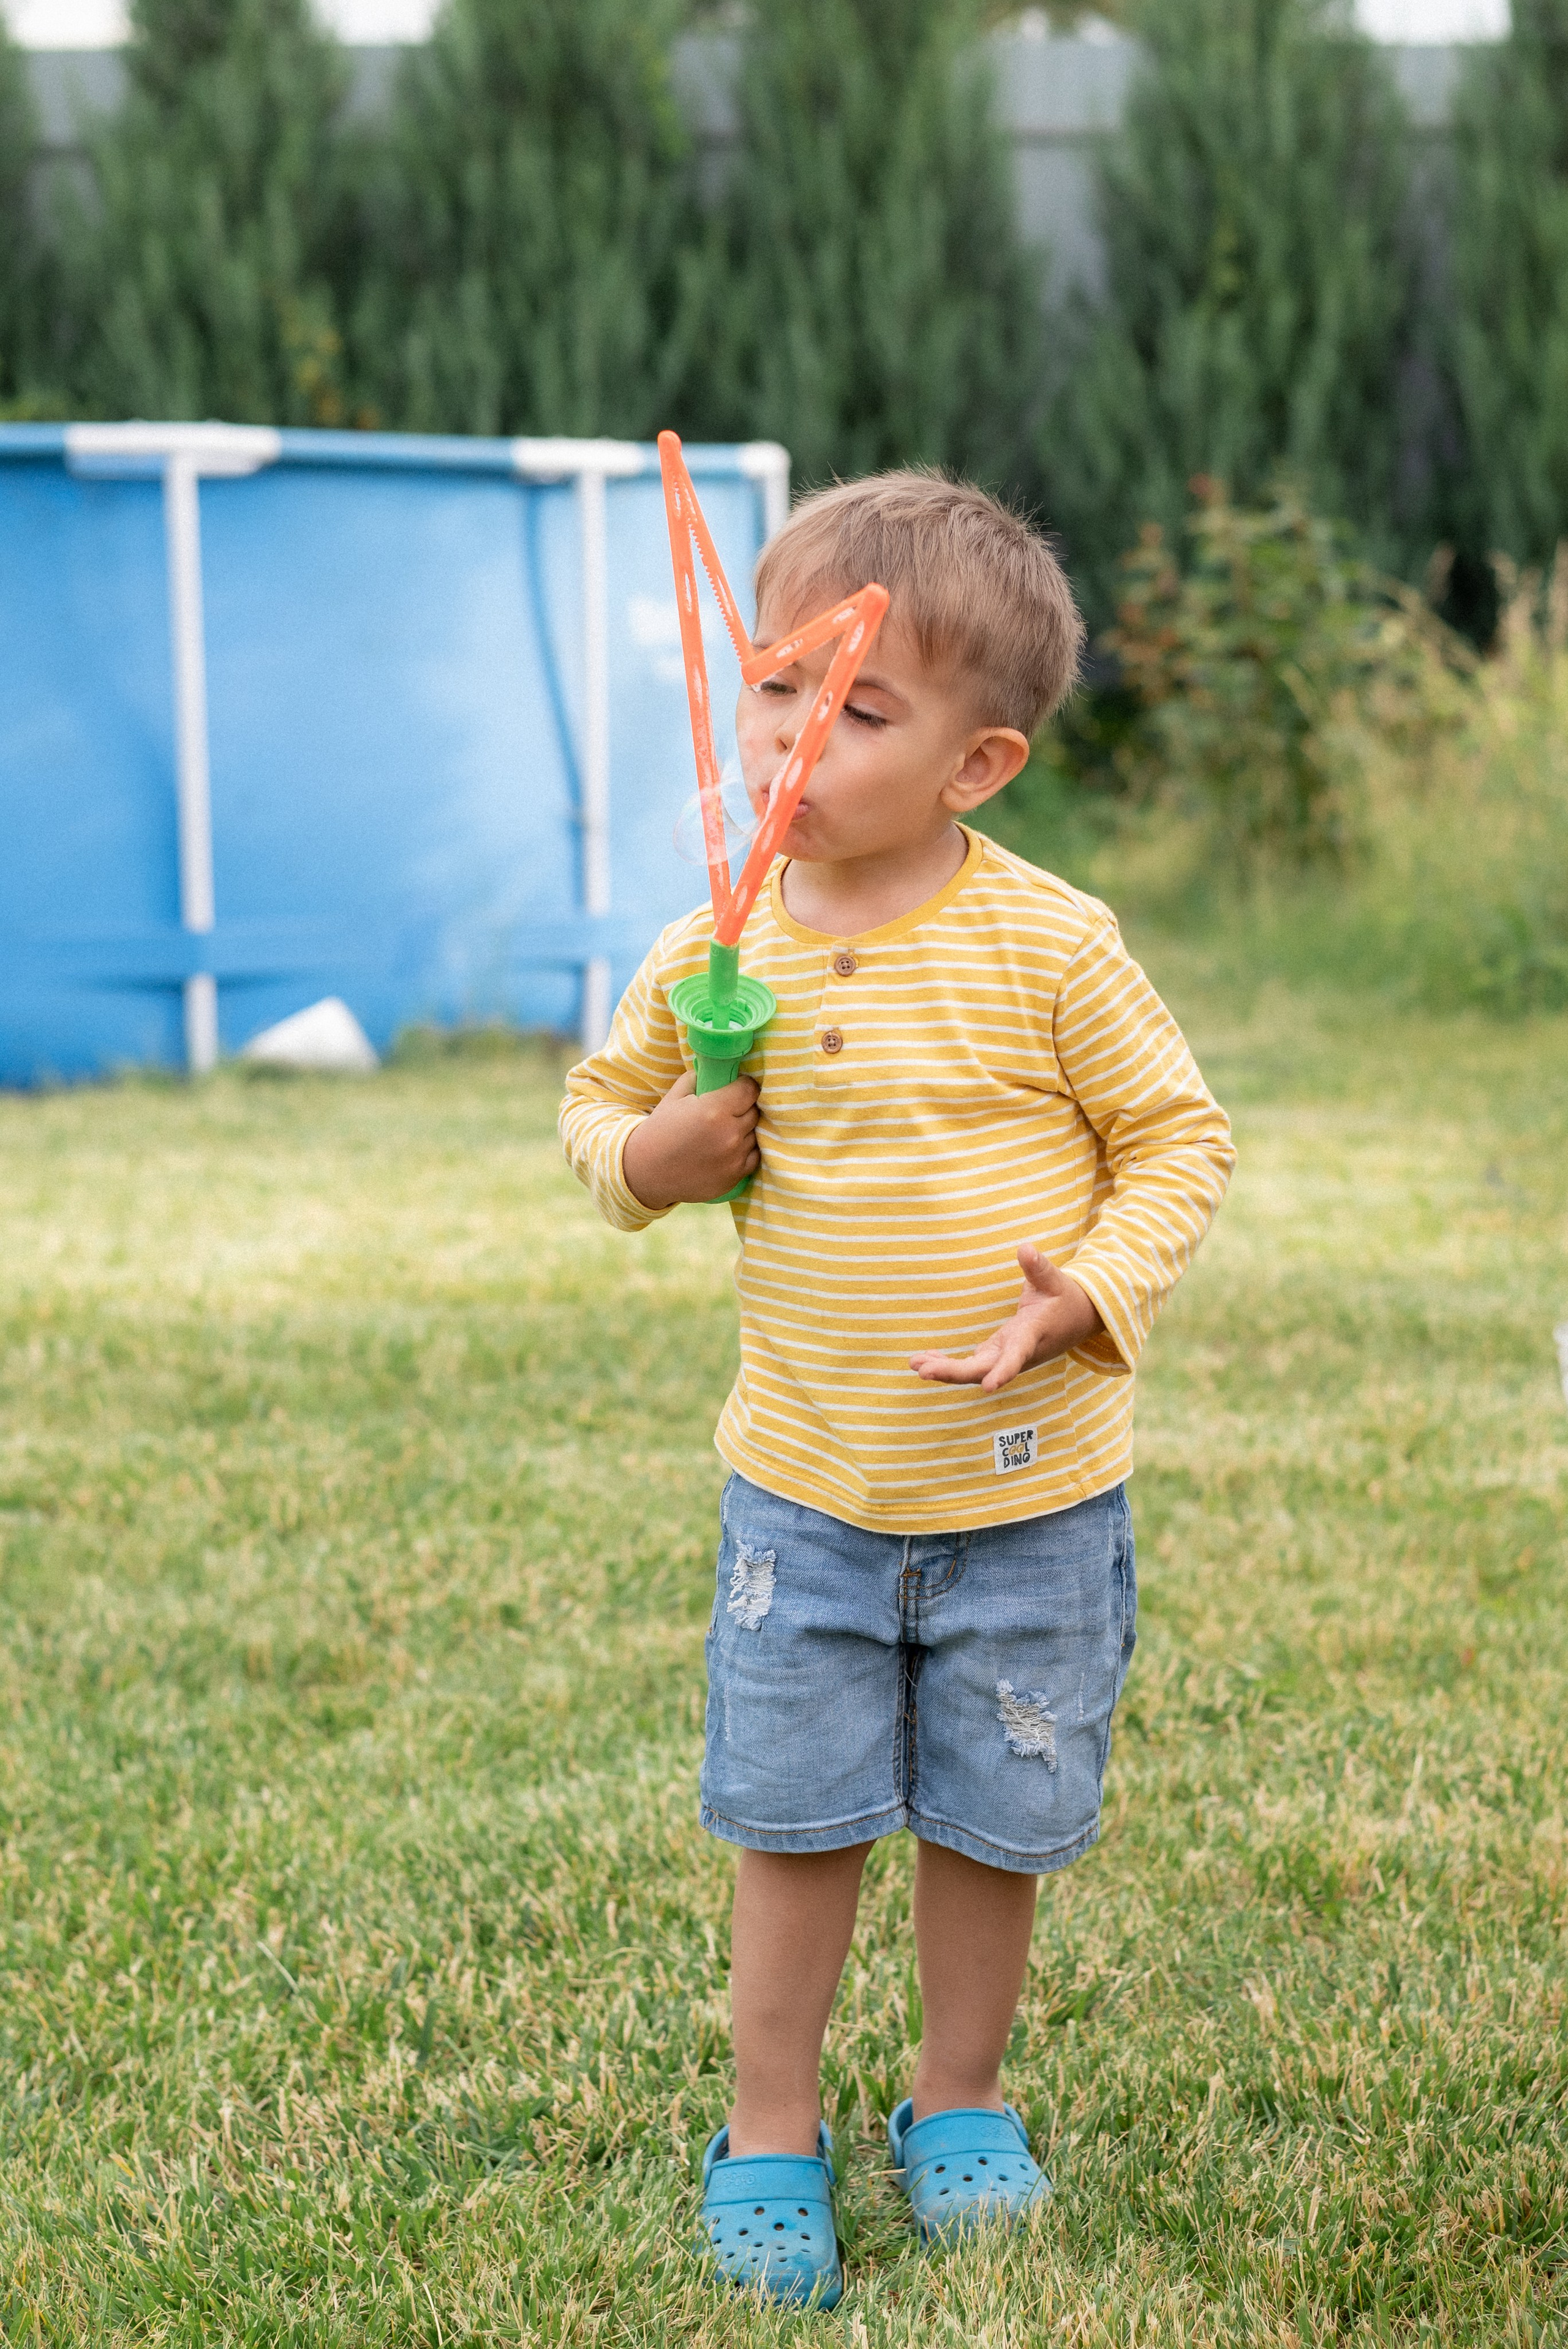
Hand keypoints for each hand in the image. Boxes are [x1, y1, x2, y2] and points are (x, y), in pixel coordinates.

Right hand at [622, 1069, 760, 1207]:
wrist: (646, 1172)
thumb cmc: (659, 1132)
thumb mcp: (674, 1098)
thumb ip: (697, 1078)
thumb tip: (715, 1070)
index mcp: (714, 1109)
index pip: (750, 1090)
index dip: (744, 1086)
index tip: (737, 1088)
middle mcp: (729, 1133)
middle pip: (754, 1111)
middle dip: (743, 1108)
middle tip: (727, 1111)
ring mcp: (734, 1157)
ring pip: (754, 1133)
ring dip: (744, 1129)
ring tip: (724, 1131)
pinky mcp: (736, 1175)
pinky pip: (754, 1155)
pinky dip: (745, 1150)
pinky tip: (728, 1148)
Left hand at [909, 1244, 1102, 1393]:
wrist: (1078, 1320)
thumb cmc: (1065, 1298)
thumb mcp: (1055, 1280)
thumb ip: (1038, 1268)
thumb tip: (1025, 1249)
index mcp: (1032, 1336)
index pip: (1016, 1357)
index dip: (1003, 1372)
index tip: (987, 1388)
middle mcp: (1017, 1354)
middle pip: (983, 1370)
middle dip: (953, 1372)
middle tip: (922, 1370)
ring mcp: (1005, 1356)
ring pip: (973, 1371)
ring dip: (944, 1370)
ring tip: (914, 1363)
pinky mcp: (997, 1354)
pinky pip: (971, 1365)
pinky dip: (948, 1365)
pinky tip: (924, 1360)